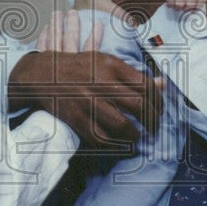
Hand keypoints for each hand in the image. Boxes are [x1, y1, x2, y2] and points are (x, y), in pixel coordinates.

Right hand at [9, 11, 162, 147]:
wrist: (44, 74)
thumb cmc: (80, 67)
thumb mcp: (107, 61)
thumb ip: (134, 74)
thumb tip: (163, 85)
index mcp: (112, 66)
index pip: (146, 85)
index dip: (158, 101)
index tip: (159, 109)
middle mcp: (102, 83)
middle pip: (138, 105)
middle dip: (152, 120)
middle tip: (153, 127)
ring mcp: (89, 102)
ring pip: (122, 125)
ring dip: (135, 135)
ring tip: (137, 136)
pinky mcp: (77, 118)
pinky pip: (101, 138)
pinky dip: (113, 144)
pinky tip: (118, 144)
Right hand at [160, 0, 206, 9]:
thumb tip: (196, 8)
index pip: (201, 1)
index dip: (197, 8)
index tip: (194, 10)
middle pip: (190, 5)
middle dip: (186, 9)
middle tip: (184, 8)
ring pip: (180, 5)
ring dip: (178, 8)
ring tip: (177, 5)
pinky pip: (171, 2)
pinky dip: (170, 5)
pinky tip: (171, 3)